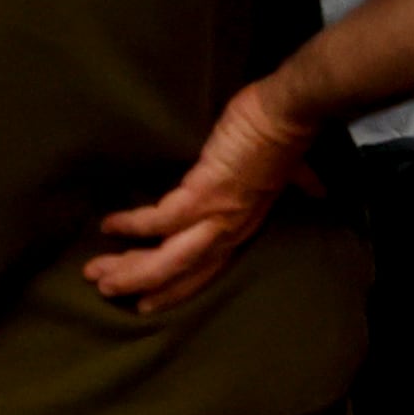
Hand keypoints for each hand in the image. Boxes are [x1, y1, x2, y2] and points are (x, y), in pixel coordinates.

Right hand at [84, 77, 319, 311]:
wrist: (289, 111)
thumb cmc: (285, 135)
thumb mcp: (291, 170)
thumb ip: (297, 184)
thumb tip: (318, 189)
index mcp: (244, 226)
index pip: (205, 269)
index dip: (175, 288)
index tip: (146, 302)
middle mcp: (230, 231)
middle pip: (180, 272)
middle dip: (139, 283)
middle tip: (104, 288)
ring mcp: (216, 216)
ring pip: (167, 259)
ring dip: (130, 269)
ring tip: (95, 272)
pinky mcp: (202, 194)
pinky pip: (159, 220)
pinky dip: (132, 225)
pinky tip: (108, 225)